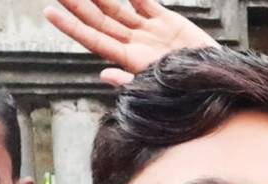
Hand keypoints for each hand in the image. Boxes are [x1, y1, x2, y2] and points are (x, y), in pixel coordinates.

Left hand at [44, 0, 216, 86]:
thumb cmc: (191, 90)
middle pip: (100, 20)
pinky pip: (143, 0)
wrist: (218, 79)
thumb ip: (131, 81)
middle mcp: (135, 44)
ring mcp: (149, 31)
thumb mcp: (160, 88)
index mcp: (129, 60)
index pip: (94, 40)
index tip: (50, 12)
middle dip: (79, 4)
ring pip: (117, 7)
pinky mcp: (165, 20)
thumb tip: (103, 74)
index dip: (72, 26)